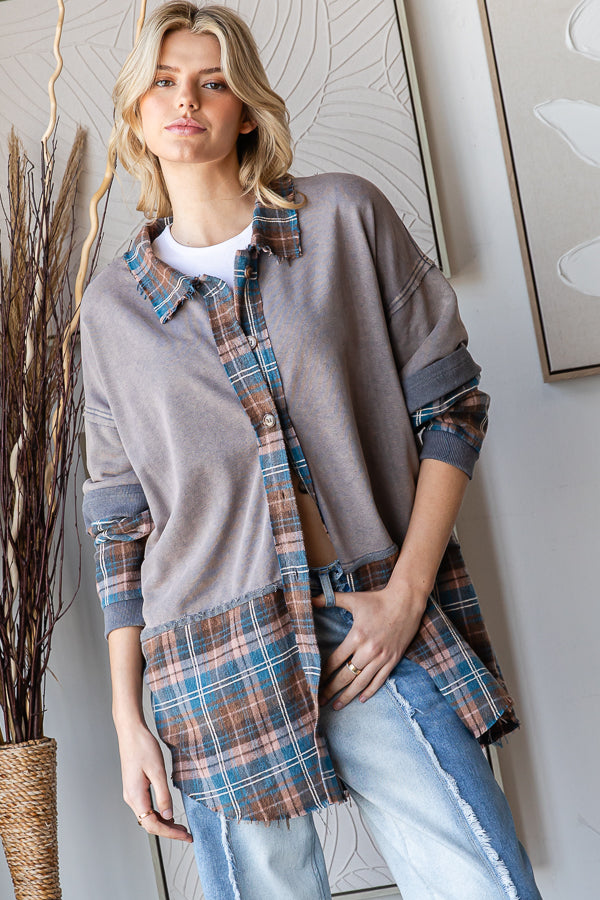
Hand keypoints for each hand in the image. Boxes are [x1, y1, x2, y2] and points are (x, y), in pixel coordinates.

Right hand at [116, 720, 192, 842]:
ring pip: (148, 816)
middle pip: (150, 824)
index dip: (170, 833)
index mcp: (135, 796)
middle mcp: (131, 798)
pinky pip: (146, 807)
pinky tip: (168, 812)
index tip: (186, 836)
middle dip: (169, 831)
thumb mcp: (158, 771)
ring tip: (180, 826)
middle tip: (187, 834)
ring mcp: (132, 793)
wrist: (131, 732)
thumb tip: (168, 815)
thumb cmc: (143, 747)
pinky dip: (158, 813)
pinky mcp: (134, 787)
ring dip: (164, 823)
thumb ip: (163, 795)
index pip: (153, 824)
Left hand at [312, 583, 426, 709]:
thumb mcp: (353, 598)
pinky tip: (361, 699)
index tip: (315, 681)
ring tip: (337, 705)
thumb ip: (330, 600)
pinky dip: (370, 691)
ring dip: (348, 695)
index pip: (336, 660)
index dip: (324, 672)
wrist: (406, 601)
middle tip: (320, 700)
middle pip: (346, 675)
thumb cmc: (377, 599)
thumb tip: (310, 600)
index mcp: (357, 636)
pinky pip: (380, 680)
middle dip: (332, 689)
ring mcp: (382, 657)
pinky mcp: (393, 660)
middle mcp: (369, 650)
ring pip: (362, 682)